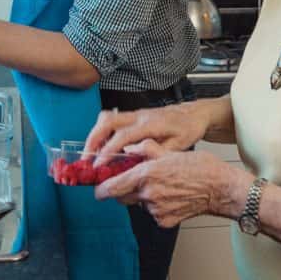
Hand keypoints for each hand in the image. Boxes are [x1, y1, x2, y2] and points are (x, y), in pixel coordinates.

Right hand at [84, 102, 208, 159]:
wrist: (194, 114)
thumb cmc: (187, 129)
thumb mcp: (178, 146)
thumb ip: (157, 154)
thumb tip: (138, 165)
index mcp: (150, 124)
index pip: (123, 136)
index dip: (108, 150)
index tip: (98, 164)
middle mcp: (139, 116)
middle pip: (107, 121)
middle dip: (93, 140)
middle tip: (86, 159)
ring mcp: (135, 114)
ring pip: (106, 118)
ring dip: (95, 135)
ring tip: (90, 154)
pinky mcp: (133, 115)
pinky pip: (112, 120)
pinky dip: (102, 132)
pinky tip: (102, 147)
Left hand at [94, 141, 247, 227]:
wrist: (220, 188)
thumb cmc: (200, 168)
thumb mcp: (171, 151)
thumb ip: (146, 149)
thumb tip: (129, 149)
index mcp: (147, 174)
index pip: (113, 186)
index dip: (101, 189)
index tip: (97, 189)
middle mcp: (148, 194)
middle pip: (123, 196)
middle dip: (124, 190)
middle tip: (136, 181)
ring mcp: (156, 210)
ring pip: (139, 204)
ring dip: (143, 197)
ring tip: (163, 186)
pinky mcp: (164, 221)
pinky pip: (153, 214)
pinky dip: (157, 206)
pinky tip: (171, 197)